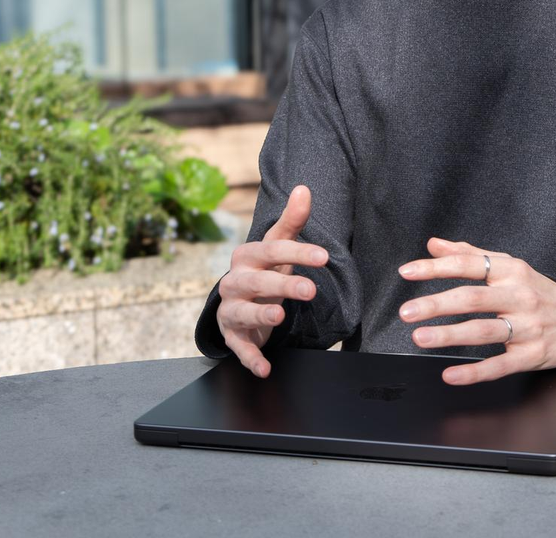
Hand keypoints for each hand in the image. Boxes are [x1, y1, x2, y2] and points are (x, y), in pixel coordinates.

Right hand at [217, 185, 328, 378]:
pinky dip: (250, 358)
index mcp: (247, 256)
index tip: (324, 257)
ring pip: (243, 312)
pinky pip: (239, 347)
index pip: (272, 250)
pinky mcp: (232, 335)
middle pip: (258, 281)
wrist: (237, 303)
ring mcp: (231, 309)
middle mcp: (235, 281)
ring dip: (260, 315)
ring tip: (279, 317)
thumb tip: (304, 188)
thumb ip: (292, 221)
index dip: (298, 252)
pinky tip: (265, 368)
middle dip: (283, 284)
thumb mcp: (277, 248)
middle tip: (310, 289)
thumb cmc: (263, 271)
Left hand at [398, 238, 555, 385]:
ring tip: (420, 337)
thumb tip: (435, 245)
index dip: (436, 268)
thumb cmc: (539, 292)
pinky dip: (474, 372)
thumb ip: (471, 255)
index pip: (469, 265)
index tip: (408, 272)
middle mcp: (519, 297)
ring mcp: (526, 327)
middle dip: (437, 304)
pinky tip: (451, 374)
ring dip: (449, 335)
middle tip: (407, 311)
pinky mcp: (531, 355)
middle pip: (473, 298)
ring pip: (484, 331)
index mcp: (511, 271)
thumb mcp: (510, 267)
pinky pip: (500, 365)